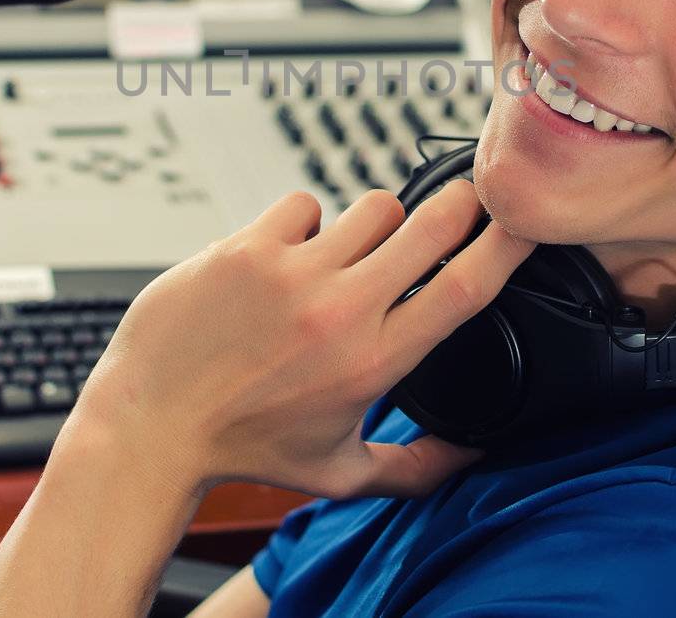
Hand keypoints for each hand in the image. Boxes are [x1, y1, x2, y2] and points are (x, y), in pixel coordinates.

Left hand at [60, 180, 533, 503]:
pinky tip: (288, 255)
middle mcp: (341, 312)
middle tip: (461, 201)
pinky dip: (306, 222)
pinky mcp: (247, 248)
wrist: (150, 426)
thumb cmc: (244, 450)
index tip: (525, 219)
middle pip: (434, 223)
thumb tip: (474, 454)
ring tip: (352, 250)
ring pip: (373, 205)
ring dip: (376, 221)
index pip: (467, 287)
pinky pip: (304, 204)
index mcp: (377, 362)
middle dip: (460, 201)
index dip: (508, 242)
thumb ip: (417, 468)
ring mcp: (292, 274)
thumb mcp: (340, 474)